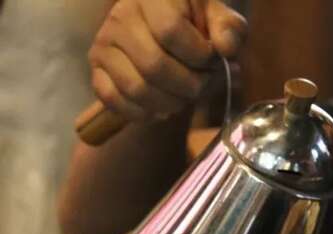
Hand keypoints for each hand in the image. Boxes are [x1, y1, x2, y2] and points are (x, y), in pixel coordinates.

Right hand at [88, 0, 246, 121]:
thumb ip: (229, 29)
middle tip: (202, 84)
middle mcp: (121, 15)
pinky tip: (162, 107)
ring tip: (185, 96)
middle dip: (189, 86)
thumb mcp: (219, 19)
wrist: (167, 31)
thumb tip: (226, 49)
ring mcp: (104, 42)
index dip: (199, 56)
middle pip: (154, 65)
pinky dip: (143, 113)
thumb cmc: (197, 25)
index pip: (171, 31)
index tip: (211, 61)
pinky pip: (114, 100)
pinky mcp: (96, 67)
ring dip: (170, 103)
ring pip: (136, 88)